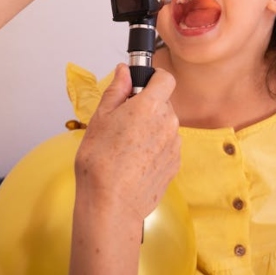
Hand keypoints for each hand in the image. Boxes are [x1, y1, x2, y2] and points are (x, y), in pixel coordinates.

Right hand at [75, 64, 180, 228]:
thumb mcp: (100, 118)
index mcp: (150, 106)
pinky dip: (154, 149)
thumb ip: (116, 90)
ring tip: (126, 147)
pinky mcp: (175, 164)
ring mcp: (174, 145)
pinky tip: (135, 161)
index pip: (165, 78)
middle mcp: (168, 123)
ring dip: (150, 129)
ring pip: (165, 126)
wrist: (111, 203)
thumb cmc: (100, 163)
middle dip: (146, 107)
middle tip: (123, 122)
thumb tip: (124, 72)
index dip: (152, 78)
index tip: (139, 85)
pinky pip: (167, 146)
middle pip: (163, 103)